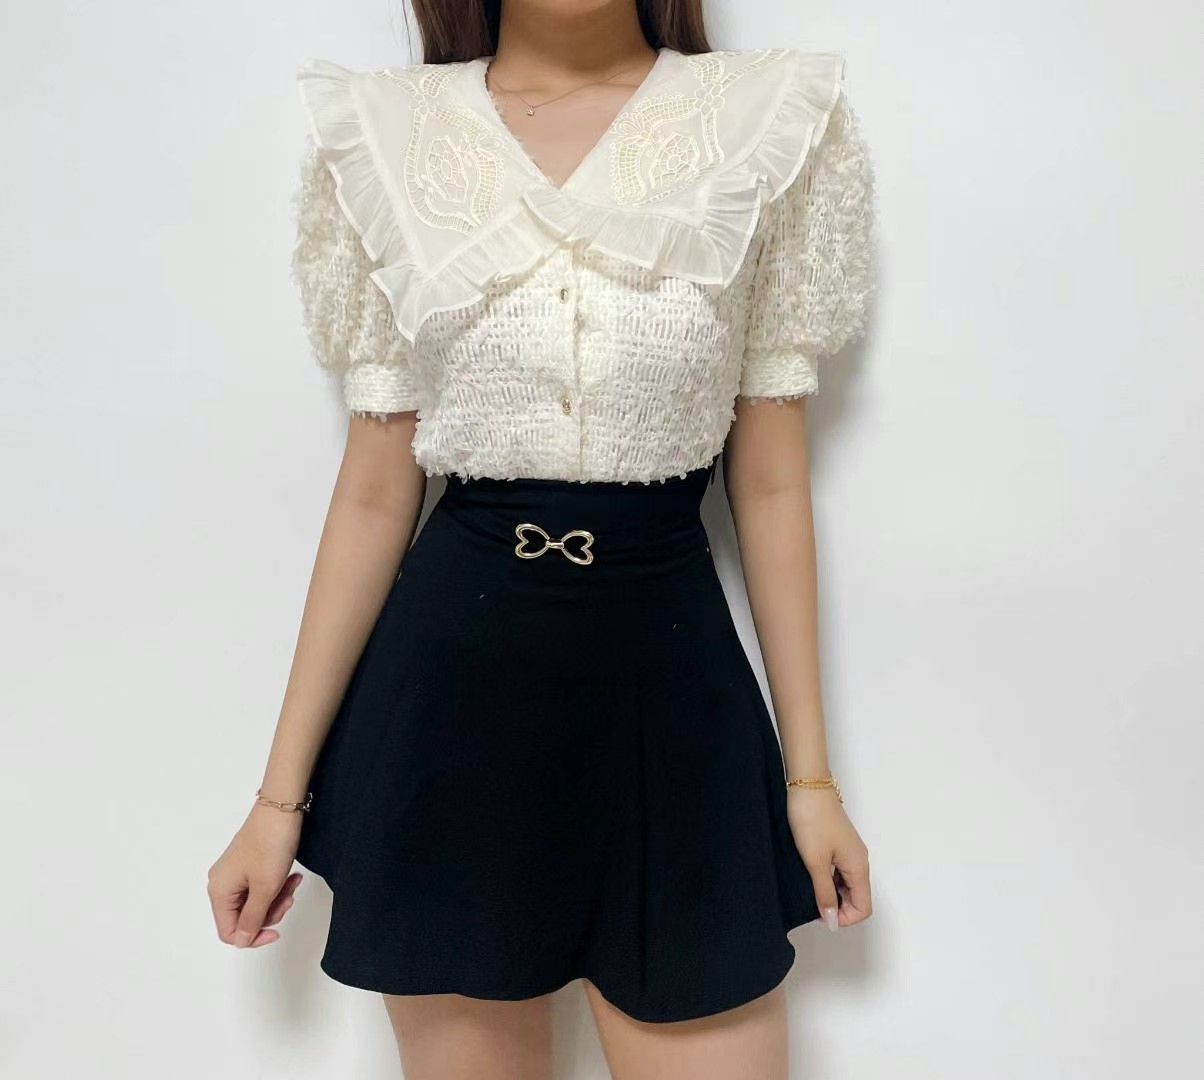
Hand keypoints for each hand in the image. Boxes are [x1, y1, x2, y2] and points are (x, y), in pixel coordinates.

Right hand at [207, 803, 305, 948]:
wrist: (282, 807)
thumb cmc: (271, 845)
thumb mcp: (265, 888)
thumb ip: (253, 918)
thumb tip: (242, 940)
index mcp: (219, 891)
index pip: (229, 932)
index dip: (253, 937)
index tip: (277, 931)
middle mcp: (223, 883)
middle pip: (244, 918)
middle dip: (270, 913)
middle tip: (288, 899)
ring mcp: (236, 873)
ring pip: (256, 902)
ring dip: (277, 898)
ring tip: (293, 883)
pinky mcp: (249, 864)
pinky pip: (261, 886)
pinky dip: (277, 885)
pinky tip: (293, 876)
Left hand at [786, 787, 871, 930]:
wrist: (807, 786)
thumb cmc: (812, 821)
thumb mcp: (816, 862)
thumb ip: (824, 893)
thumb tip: (831, 920)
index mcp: (859, 867)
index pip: (863, 907)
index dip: (844, 918)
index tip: (821, 913)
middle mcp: (858, 861)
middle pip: (856, 898)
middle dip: (836, 907)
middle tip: (811, 901)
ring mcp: (848, 851)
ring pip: (846, 884)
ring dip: (830, 892)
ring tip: (808, 887)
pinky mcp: (837, 844)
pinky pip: (837, 871)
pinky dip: (826, 878)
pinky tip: (809, 873)